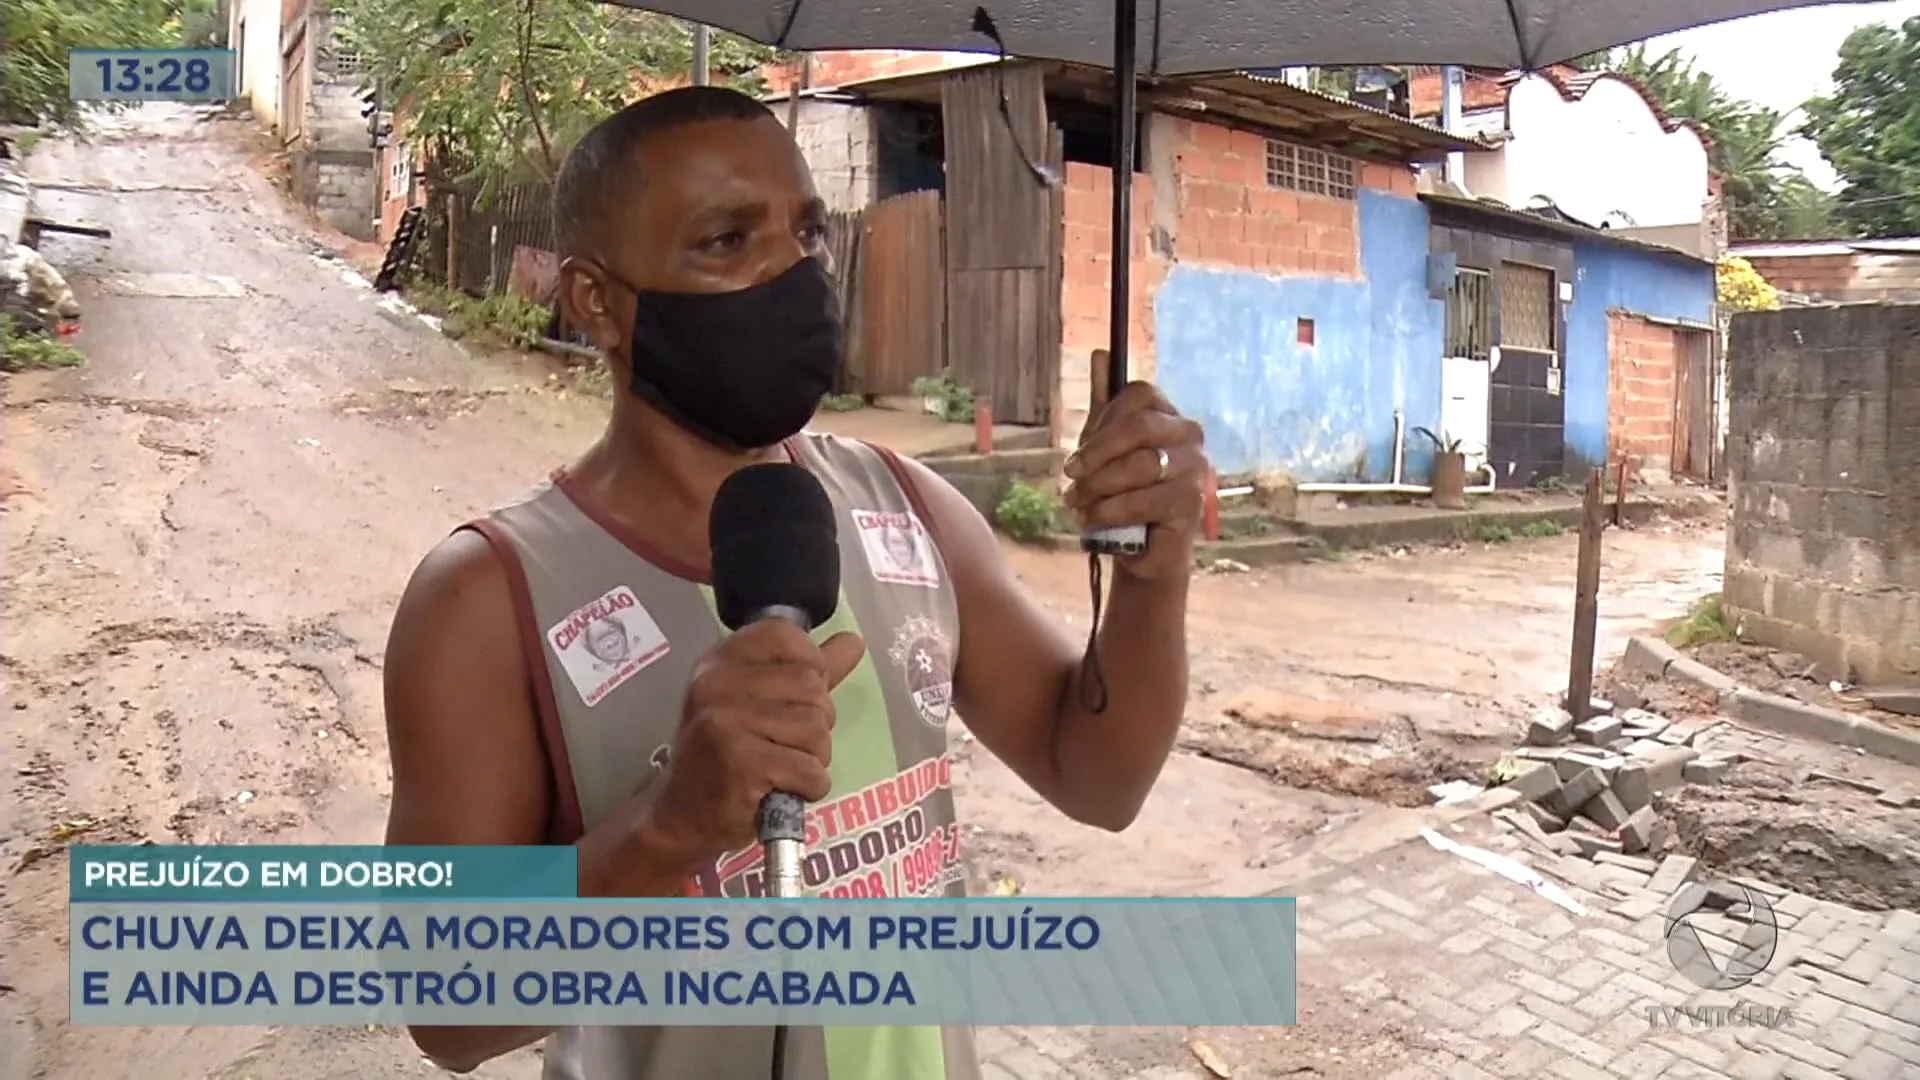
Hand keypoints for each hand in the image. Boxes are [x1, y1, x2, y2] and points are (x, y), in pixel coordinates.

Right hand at [644, 620, 864, 861]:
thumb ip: (807, 671)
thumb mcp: (759, 703)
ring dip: (814, 757)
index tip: (798, 697)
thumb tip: (854, 641)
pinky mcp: (741, 763)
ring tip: (784, 768)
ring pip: (815, 727)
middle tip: (786, 746)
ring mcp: (726, 722)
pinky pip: (809, 768)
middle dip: (816, 722)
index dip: (809, 664)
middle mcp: (717, 683)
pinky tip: (786, 790)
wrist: (684, 816)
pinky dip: (811, 786)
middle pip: (811, 685)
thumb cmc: (725, 756)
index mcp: (721, 661)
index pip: (784, 635)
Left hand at [1063, 381, 1207, 580]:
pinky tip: (1093, 520)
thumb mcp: (1105, 446)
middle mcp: (1190, 436)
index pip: (1137, 395)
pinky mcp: (1191, 504)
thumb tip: (1099, 353)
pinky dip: (1109, 511)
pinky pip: (1142, 500)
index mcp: (1169, 415)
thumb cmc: (1123, 494)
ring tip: (1076, 504)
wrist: (1141, 550)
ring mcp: (1195, 469)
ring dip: (1097, 487)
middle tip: (1070, 477)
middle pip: (1139, 426)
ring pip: (1139, 465)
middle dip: (1096, 453)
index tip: (1077, 456)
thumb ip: (1105, 403)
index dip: (1101, 423)